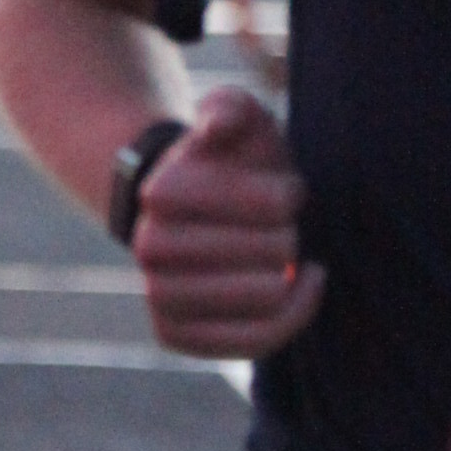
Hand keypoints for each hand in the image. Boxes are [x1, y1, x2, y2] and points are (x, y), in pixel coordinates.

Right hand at [130, 86, 325, 361]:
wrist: (196, 212)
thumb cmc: (232, 161)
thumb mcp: (237, 116)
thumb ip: (231, 107)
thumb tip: (216, 127)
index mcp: (162, 192)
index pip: (270, 206)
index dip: (287, 195)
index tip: (285, 188)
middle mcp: (149, 248)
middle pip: (271, 253)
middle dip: (290, 236)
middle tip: (283, 226)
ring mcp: (158, 296)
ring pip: (263, 301)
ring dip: (290, 276)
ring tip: (286, 257)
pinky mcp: (176, 336)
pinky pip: (252, 343)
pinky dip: (291, 318)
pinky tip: (301, 286)